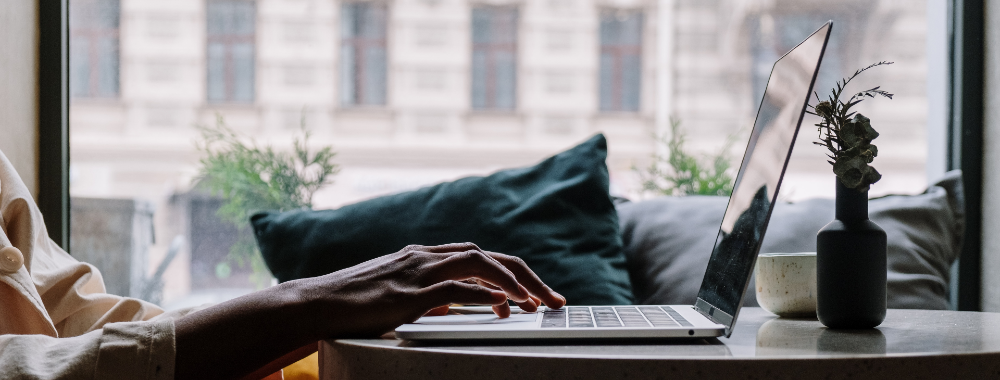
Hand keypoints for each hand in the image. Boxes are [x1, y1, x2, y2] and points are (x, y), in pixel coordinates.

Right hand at [295, 243, 566, 338]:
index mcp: (426, 255)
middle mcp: (426, 256)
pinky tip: (502, 304)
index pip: (482, 256)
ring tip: (537, 303)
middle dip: (527, 276)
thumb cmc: (353, 302)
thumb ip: (429, 294)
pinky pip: (453, 289)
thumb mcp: (399, 293)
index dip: (514, 272)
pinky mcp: (406, 294)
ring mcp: (416, 272)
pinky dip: (482, 293)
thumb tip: (455, 304)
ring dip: (513, 282)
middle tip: (555, 300)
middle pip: (490, 256)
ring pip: (478, 263)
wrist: (315, 303)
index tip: (537, 294)